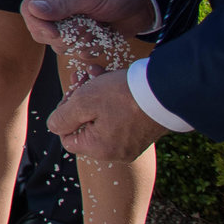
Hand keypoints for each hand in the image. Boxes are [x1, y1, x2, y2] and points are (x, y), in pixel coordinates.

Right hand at [21, 0, 154, 49]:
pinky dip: (90, 48)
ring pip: (58, 44)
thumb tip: (32, 9)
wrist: (144, 1)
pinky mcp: (80, 36)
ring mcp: (67, 22)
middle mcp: (54, 5)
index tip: (56, 33)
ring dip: (78, 41)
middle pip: (40, 31)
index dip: (39, 24)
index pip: (29, 9)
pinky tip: (101, 35)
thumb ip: (61, 3)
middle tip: (83, 28)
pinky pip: (76, 51)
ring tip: (95, 27)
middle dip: (62, 35)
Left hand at [50, 68, 169, 163]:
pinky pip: (120, 116)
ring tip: (93, 72)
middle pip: (85, 126)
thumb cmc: (123, 96)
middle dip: (80, 99)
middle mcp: (116, 151)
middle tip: (80, 78)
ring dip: (94, 93)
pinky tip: (107, 75)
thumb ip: (62, 118)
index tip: (71, 96)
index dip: (64, 115)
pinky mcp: (143, 130)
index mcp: (99, 149)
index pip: (68, 138)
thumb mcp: (83, 103)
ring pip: (102, 117)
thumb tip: (54, 127)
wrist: (169, 90)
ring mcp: (132, 142)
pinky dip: (111, 97)